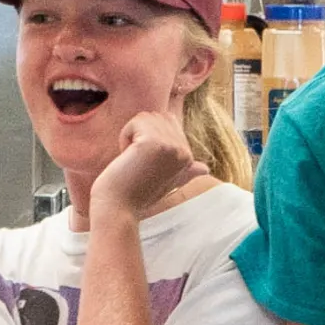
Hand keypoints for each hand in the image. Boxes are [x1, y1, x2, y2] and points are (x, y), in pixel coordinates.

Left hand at [92, 109, 200, 224]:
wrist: (119, 207)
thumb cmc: (136, 194)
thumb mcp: (167, 180)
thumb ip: (186, 170)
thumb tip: (205, 169)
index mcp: (188, 157)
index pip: (170, 122)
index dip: (149, 136)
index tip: (145, 163)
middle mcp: (184, 150)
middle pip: (159, 116)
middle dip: (141, 132)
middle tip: (137, 160)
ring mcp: (171, 146)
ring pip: (147, 116)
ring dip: (132, 133)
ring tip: (132, 158)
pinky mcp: (154, 143)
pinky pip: (136, 121)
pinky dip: (125, 135)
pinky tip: (126, 155)